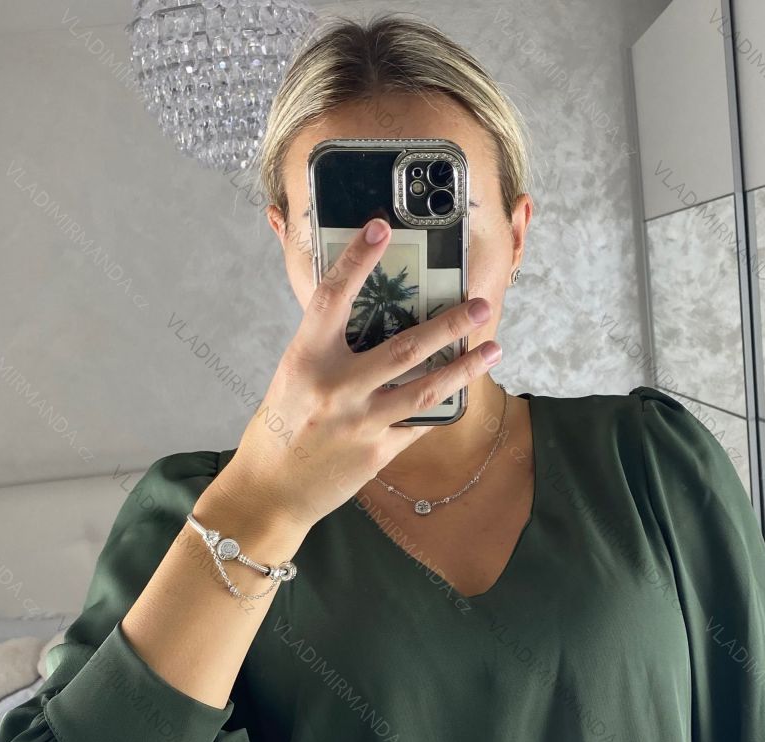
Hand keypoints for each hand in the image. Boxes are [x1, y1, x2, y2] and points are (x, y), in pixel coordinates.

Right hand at [221, 215, 500, 531]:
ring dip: (465, 368)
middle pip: (406, 347)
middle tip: (480, 305)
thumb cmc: (281, 428)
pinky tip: (462, 391)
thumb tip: (373, 321)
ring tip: (492, 348)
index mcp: (306, 359)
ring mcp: (360, 423)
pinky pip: (418, 424)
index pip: (334, 297)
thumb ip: (330, 351)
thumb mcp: (294, 377)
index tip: (381, 227)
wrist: (272, 490)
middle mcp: (336, 389)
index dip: (357, 259)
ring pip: (426, 390)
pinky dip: (440, 406)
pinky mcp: (377, 452)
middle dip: (451, 324)